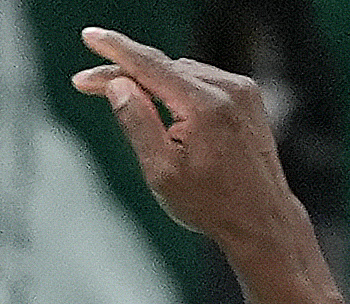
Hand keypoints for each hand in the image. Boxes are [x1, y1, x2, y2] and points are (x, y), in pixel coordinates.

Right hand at [70, 29, 303, 246]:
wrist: (262, 220)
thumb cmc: (210, 204)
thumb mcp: (161, 171)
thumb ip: (137, 122)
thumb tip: (118, 84)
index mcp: (204, 106)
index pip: (150, 64)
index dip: (115, 49)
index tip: (89, 36)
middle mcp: (228, 89)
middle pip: (164, 67)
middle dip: (124, 73)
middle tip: (87, 83)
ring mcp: (242, 90)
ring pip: (182, 73)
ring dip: (151, 82)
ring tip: (125, 99)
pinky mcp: (249, 97)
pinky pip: (203, 81)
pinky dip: (178, 88)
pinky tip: (165, 107)